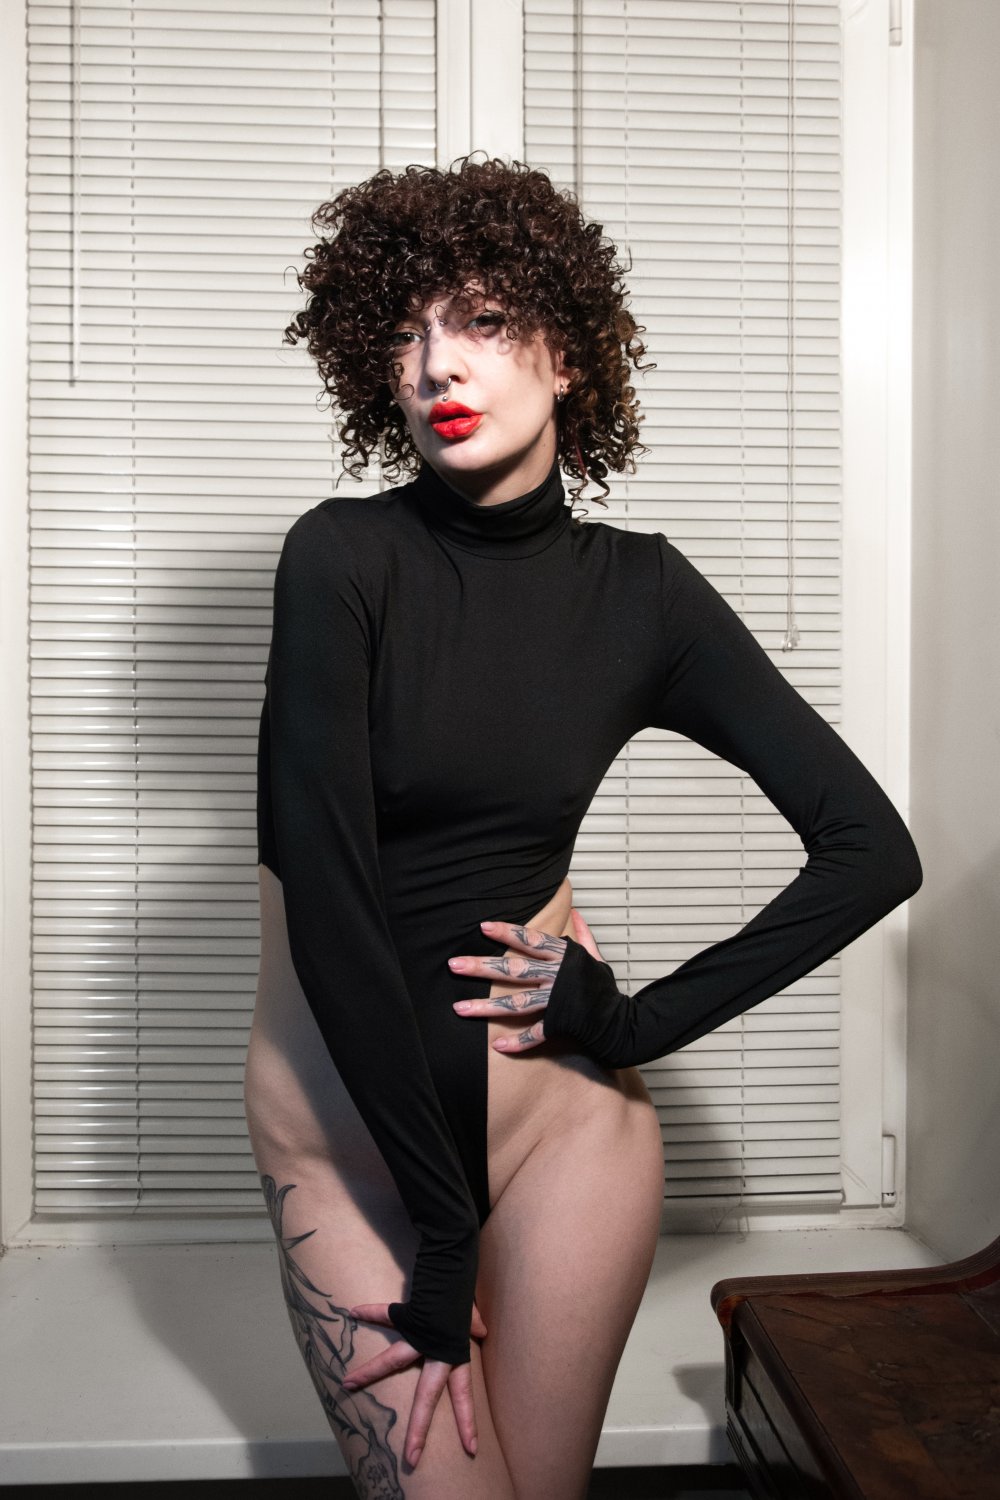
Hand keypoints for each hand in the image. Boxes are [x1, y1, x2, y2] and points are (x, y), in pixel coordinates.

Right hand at [341, 1299, 487, 1468]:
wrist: (453, 1263)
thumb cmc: (464, 1288)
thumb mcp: (472, 1312)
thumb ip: (474, 1325)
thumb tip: (481, 1332)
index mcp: (454, 1353)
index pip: (463, 1394)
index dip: (467, 1421)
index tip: (470, 1448)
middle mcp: (437, 1350)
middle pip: (427, 1396)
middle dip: (419, 1428)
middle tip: (412, 1458)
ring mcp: (420, 1335)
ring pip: (393, 1360)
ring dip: (370, 1373)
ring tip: (347, 1384)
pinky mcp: (407, 1314)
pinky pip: (386, 1314)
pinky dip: (371, 1312)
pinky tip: (354, 1313)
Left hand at [448, 907, 607, 1053]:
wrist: (623, 1021)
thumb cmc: (605, 989)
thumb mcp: (596, 958)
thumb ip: (582, 936)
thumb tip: (575, 914)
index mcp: (564, 958)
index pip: (530, 940)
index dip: (507, 932)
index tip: (483, 927)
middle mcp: (557, 977)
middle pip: (514, 970)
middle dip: (482, 966)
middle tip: (454, 964)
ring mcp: (557, 1002)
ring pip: (516, 1004)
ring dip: (485, 1007)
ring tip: (458, 1008)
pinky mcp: (560, 1025)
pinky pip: (536, 1034)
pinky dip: (518, 1042)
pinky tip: (497, 1047)